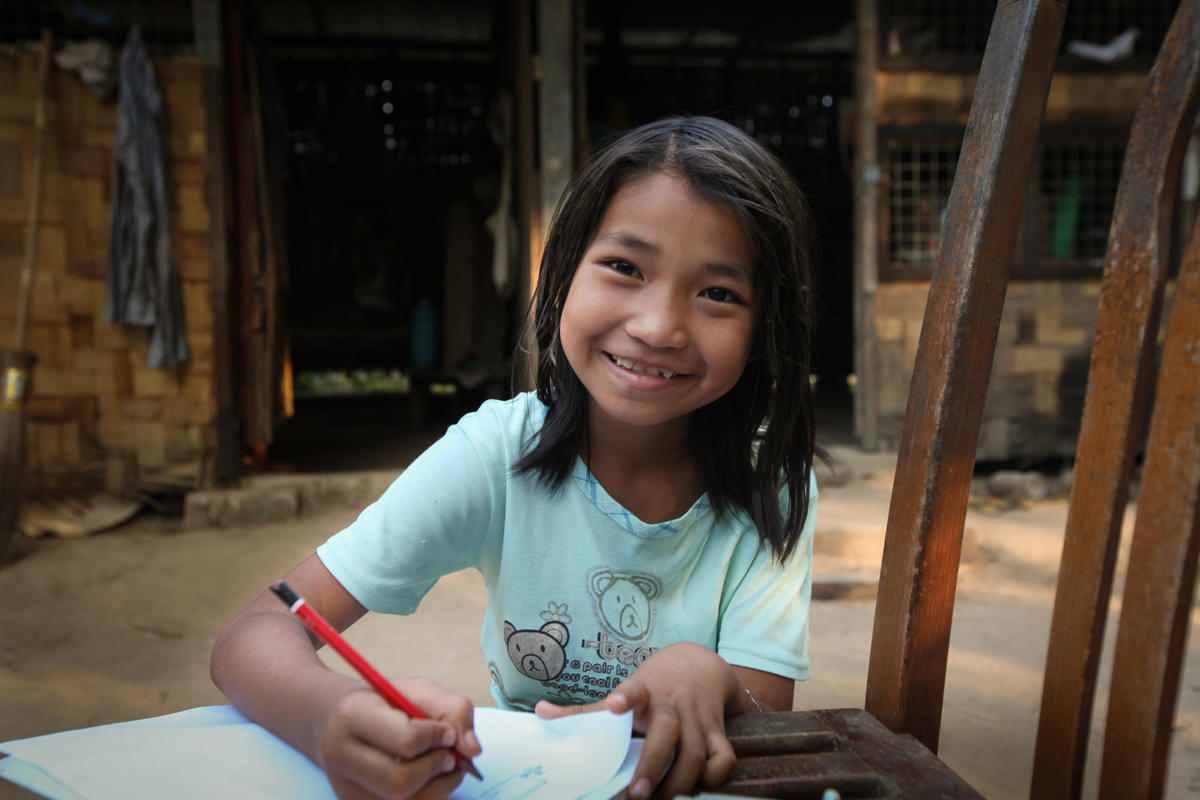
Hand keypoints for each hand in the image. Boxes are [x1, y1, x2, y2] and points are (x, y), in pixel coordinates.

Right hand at [317, 679, 480, 798]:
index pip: (405, 740)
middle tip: (451, 756)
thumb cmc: (384, 703)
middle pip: (399, 782)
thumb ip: (452, 710)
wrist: (337, 721)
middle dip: (437, 769)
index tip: (448, 731)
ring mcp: (343, 786)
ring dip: (437, 788)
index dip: (437, 738)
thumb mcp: (417, 690)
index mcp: (353, 715)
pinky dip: (426, 797)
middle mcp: (340, 755)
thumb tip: (472, 750)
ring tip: (446, 767)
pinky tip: (431, 780)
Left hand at [535, 642, 742, 799]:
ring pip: (695, 753)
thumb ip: (586, 710)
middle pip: (667, 733)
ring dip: (679, 781)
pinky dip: (714, 775)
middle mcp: (671, 705)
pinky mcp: (718, 731)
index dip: (625, 697)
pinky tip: (697, 785)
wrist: (701, 662)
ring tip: (659, 799)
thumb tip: (539, 714)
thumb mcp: (624, 690)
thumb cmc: (654, 684)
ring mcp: (697, 719)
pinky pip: (723, 758)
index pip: (634, 690)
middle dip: (653, 765)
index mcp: (643, 692)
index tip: (616, 703)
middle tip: (639, 794)